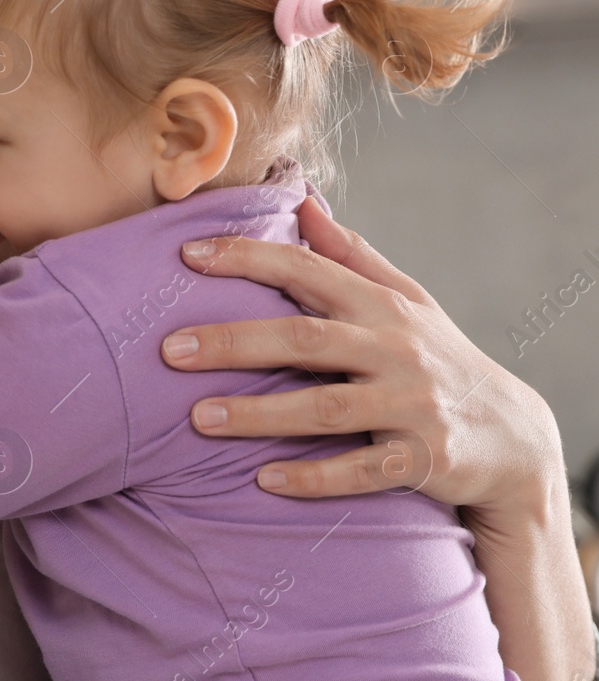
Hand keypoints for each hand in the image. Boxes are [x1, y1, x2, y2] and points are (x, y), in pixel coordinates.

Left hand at [160, 198, 562, 513]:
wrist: (512, 440)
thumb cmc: (438, 359)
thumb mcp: (405, 301)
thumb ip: (350, 255)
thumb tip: (301, 201)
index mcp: (380, 306)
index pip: (306, 270)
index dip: (247, 258)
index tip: (187, 253)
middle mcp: (396, 350)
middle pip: (303, 339)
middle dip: (233, 342)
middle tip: (169, 350)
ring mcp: (411, 406)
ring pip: (324, 408)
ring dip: (258, 414)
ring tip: (197, 419)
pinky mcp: (422, 459)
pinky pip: (360, 471)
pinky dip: (313, 476)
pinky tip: (263, 479)